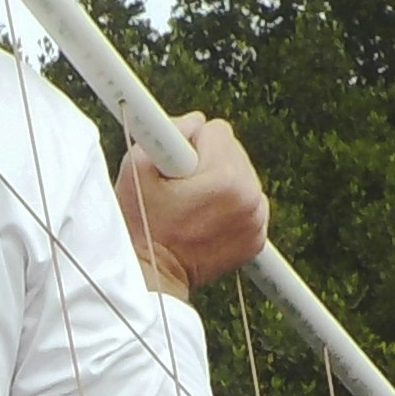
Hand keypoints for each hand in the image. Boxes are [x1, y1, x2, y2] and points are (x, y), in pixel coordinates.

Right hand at [116, 113, 267, 300]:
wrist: (152, 275)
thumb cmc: (141, 224)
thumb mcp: (137, 167)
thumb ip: (166, 131)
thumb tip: (194, 120)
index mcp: (225, 178)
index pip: (216, 130)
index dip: (189, 143)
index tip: (175, 166)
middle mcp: (250, 197)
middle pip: (233, 151)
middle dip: (207, 161)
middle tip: (180, 188)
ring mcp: (257, 221)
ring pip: (242, 176)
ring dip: (220, 183)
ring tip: (191, 206)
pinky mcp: (257, 238)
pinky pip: (249, 203)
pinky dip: (230, 207)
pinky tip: (205, 219)